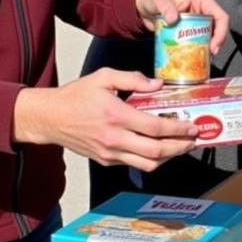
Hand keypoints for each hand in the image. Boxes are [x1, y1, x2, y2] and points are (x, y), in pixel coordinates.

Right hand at [13, 70, 197, 170]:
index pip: (155, 128)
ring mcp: (109, 153)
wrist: (48, 118)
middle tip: (193, 140)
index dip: (178, 130)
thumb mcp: (103, 77)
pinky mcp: (105, 160)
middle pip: (156, 152)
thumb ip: (133, 78)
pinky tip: (159, 148)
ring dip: (168, 158)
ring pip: (147, 164)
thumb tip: (158, 85)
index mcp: (116, 115)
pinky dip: (151, 159)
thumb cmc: (75, 96)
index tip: (192, 127)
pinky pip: (134, 164)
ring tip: (180, 147)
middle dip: (180, 148)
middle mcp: (114, 139)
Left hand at [135, 0, 228, 54]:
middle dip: (216, 43)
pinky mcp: (193, 28)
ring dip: (208, 47)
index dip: (221, 33)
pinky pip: (202, 39)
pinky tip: (195, 57)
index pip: (220, 16)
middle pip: (219, 28)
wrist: (145, 6)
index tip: (214, 47)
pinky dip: (200, 48)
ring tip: (202, 59)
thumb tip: (173, 19)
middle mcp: (204, 8)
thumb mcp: (158, 1)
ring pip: (211, 35)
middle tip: (208, 56)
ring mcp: (199, 18)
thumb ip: (165, 7)